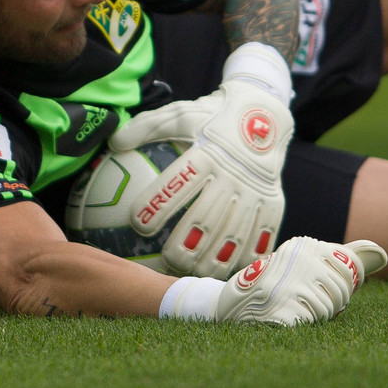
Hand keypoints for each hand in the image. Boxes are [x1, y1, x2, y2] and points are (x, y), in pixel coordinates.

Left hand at [111, 44, 293, 278]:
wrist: (264, 115)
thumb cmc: (211, 118)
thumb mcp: (179, 114)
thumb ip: (145, 127)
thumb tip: (113, 143)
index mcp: (209, 151)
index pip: (182, 180)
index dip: (160, 202)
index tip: (139, 223)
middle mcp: (235, 173)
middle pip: (208, 214)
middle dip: (185, 241)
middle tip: (165, 258)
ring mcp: (257, 192)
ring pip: (233, 232)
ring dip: (211, 256)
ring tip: (190, 270)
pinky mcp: (274, 204)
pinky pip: (260, 237)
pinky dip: (243, 258)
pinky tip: (225, 273)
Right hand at [160, 238, 387, 324]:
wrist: (226, 306)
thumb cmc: (272, 286)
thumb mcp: (304, 264)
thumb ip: (343, 259)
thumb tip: (382, 254)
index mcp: (304, 245)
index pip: (348, 272)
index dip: (338, 288)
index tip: (318, 289)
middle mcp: (298, 258)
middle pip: (340, 291)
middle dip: (328, 304)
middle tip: (301, 302)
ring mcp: (289, 281)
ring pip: (327, 309)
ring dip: (315, 317)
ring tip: (292, 308)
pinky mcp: (282, 307)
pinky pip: (311, 322)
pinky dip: (302, 324)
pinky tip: (287, 319)